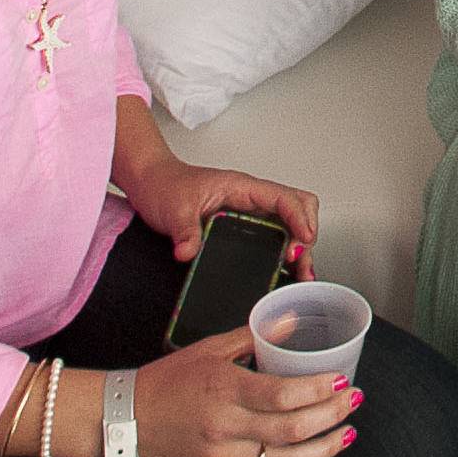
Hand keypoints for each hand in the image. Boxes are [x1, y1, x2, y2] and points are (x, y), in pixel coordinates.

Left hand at [122, 153, 319, 267]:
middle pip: (297, 208)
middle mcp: (251, 199)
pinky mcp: (241, 225)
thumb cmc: (165, 185)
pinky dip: (283, 250)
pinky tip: (281, 269)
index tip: (302, 242)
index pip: (283, 198)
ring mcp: (248, 212)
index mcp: (242, 188)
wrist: (151, 183)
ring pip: (288, 223)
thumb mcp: (174, 210)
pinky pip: (273, 234)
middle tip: (300, 263)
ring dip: (299, 245)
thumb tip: (188, 253)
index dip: (299, 219)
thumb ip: (184, 231)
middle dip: (306, 234)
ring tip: (299, 273)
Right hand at [130, 328, 358, 456]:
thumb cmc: (166, 380)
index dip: (318, 390)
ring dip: (324, 449)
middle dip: (331, 416)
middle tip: (354, 401)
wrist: (123, 420)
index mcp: (223, 389)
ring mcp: (222, 455)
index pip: (282, 394)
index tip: (341, 380)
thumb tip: (291, 322)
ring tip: (348, 433)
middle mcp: (225, 426)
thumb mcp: (208, 349)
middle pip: (291, 430)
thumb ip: (253, 336)